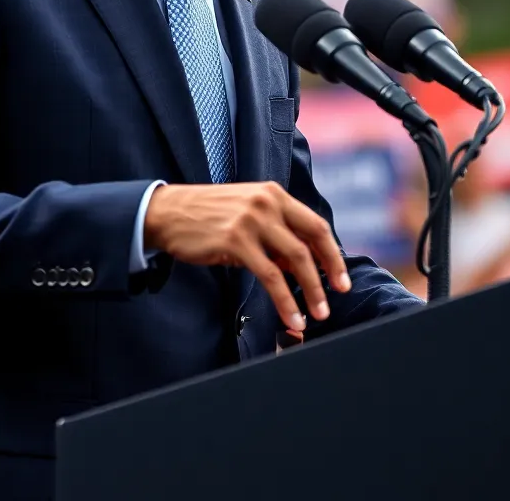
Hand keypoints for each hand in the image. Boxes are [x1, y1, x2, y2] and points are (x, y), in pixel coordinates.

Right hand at [144, 182, 350, 332]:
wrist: (168, 213)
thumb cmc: (207, 215)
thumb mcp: (246, 214)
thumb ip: (274, 234)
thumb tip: (299, 266)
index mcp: (273, 194)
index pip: (314, 223)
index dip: (332, 252)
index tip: (341, 276)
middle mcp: (267, 203)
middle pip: (311, 239)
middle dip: (330, 271)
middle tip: (338, 295)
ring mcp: (252, 221)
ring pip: (296, 259)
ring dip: (312, 290)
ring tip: (317, 313)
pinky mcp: (236, 241)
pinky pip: (271, 276)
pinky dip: (285, 300)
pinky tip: (291, 316)